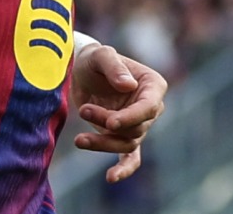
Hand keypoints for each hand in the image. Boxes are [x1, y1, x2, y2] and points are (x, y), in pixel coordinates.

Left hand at [70, 43, 167, 183]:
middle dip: (108, 123)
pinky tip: (111, 177)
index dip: (131, 117)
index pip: (149, 108)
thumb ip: (114, 67)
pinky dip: (123, 169)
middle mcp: (150, 107)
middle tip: (83, 110)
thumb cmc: (94, 59)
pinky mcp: (123, 136)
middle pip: (135, 128)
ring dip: (103, 143)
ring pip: (126, 144)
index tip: (111, 122)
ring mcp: (137, 124)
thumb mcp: (101, 55)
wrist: (80, 71)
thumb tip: (129, 86)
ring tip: (79, 139)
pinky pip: (130, 158)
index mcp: (153, 85)